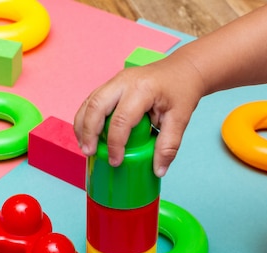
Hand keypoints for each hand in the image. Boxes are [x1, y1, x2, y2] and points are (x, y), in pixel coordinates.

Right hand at [73, 54, 204, 176]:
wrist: (183, 68)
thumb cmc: (181, 90)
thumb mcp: (180, 118)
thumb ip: (168, 145)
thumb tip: (158, 170)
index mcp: (142, 89)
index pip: (121, 119)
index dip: (115, 144)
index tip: (116, 161)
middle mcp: (124, 81)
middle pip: (96, 106)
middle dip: (89, 132)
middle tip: (89, 153)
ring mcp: (115, 81)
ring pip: (89, 102)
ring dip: (83, 125)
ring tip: (84, 146)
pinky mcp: (111, 85)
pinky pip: (92, 100)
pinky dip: (86, 118)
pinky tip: (86, 134)